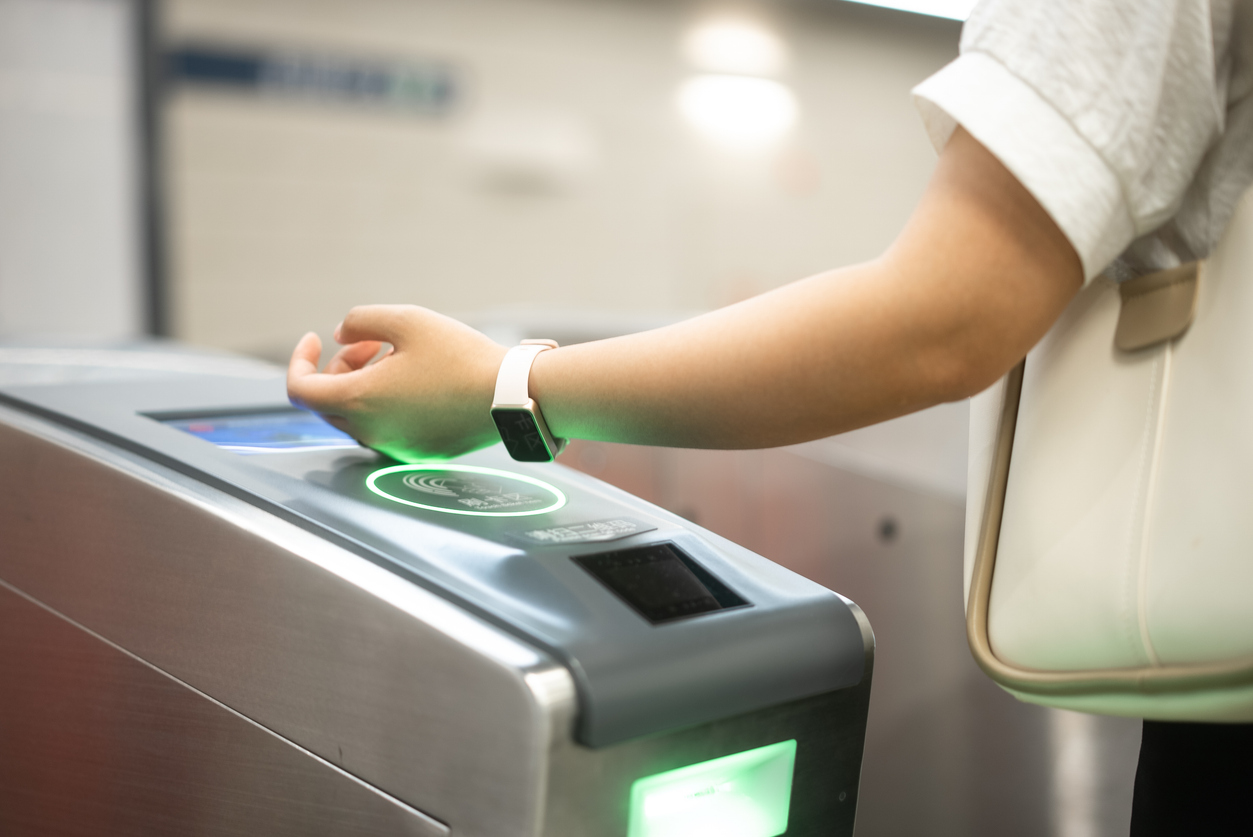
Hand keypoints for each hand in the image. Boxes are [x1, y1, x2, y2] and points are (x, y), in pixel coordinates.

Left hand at [286, 305, 507, 461]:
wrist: (511, 396)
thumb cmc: (460, 358)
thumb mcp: (406, 319)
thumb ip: (361, 320)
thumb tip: (339, 334)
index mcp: (360, 402)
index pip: (300, 390)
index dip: (299, 361)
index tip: (314, 340)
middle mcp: (371, 433)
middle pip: (329, 403)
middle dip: (339, 368)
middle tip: (370, 344)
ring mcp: (396, 447)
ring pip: (359, 416)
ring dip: (364, 384)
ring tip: (398, 357)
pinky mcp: (419, 452)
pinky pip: (387, 427)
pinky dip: (387, 403)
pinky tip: (418, 381)